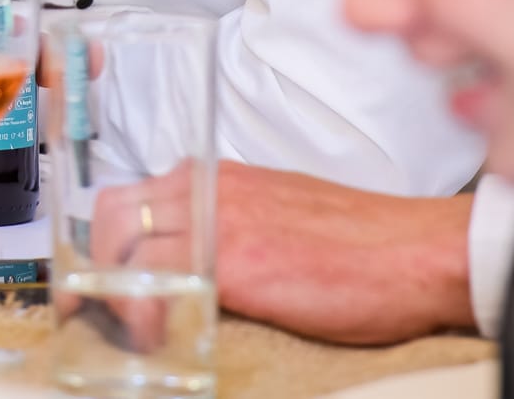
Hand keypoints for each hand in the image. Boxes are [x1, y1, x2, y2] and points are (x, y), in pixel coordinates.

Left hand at [133, 162, 474, 345]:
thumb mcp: (282, 210)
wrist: (417, 251)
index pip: (136, 195)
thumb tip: (200, 252)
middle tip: (100, 309)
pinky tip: (154, 336)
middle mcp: (210, 189)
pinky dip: (139, 310)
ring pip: (122, 241)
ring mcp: (217, 221)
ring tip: (130, 331)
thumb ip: (235, 219)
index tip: (110, 277)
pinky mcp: (233, 262)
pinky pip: (154, 280)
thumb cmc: (365, 241)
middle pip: (114, 212)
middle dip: (97, 262)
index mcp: (221, 178)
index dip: (112, 240)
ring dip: (111, 289)